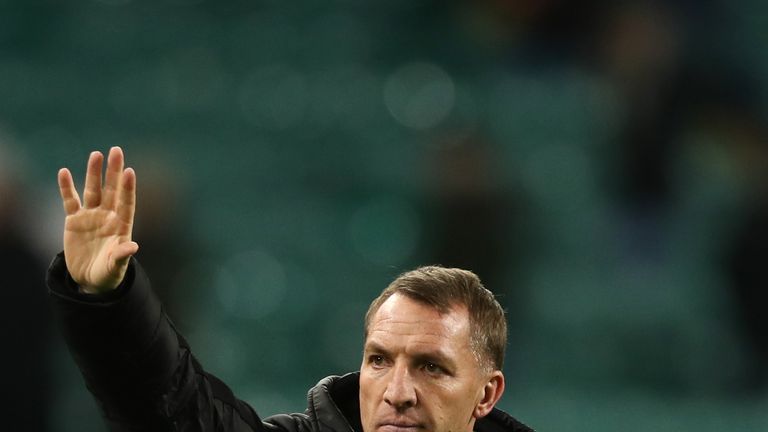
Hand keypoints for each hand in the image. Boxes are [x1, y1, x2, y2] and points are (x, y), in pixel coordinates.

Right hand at [58, 147, 138, 293]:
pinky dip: (66, 187)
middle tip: (116, 150)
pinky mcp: (74, 220)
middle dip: (113, 171)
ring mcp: (91, 216)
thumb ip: (122, 256)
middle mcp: (108, 216)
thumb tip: (133, 246)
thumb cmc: (108, 273)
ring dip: (93, 173)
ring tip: (96, 154)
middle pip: (111, 190)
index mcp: (121, 225)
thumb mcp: (115, 267)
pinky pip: (70, 200)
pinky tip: (64, 172)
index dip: (127, 188)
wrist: (90, 279)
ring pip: (92, 190)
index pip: (126, 202)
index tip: (130, 171)